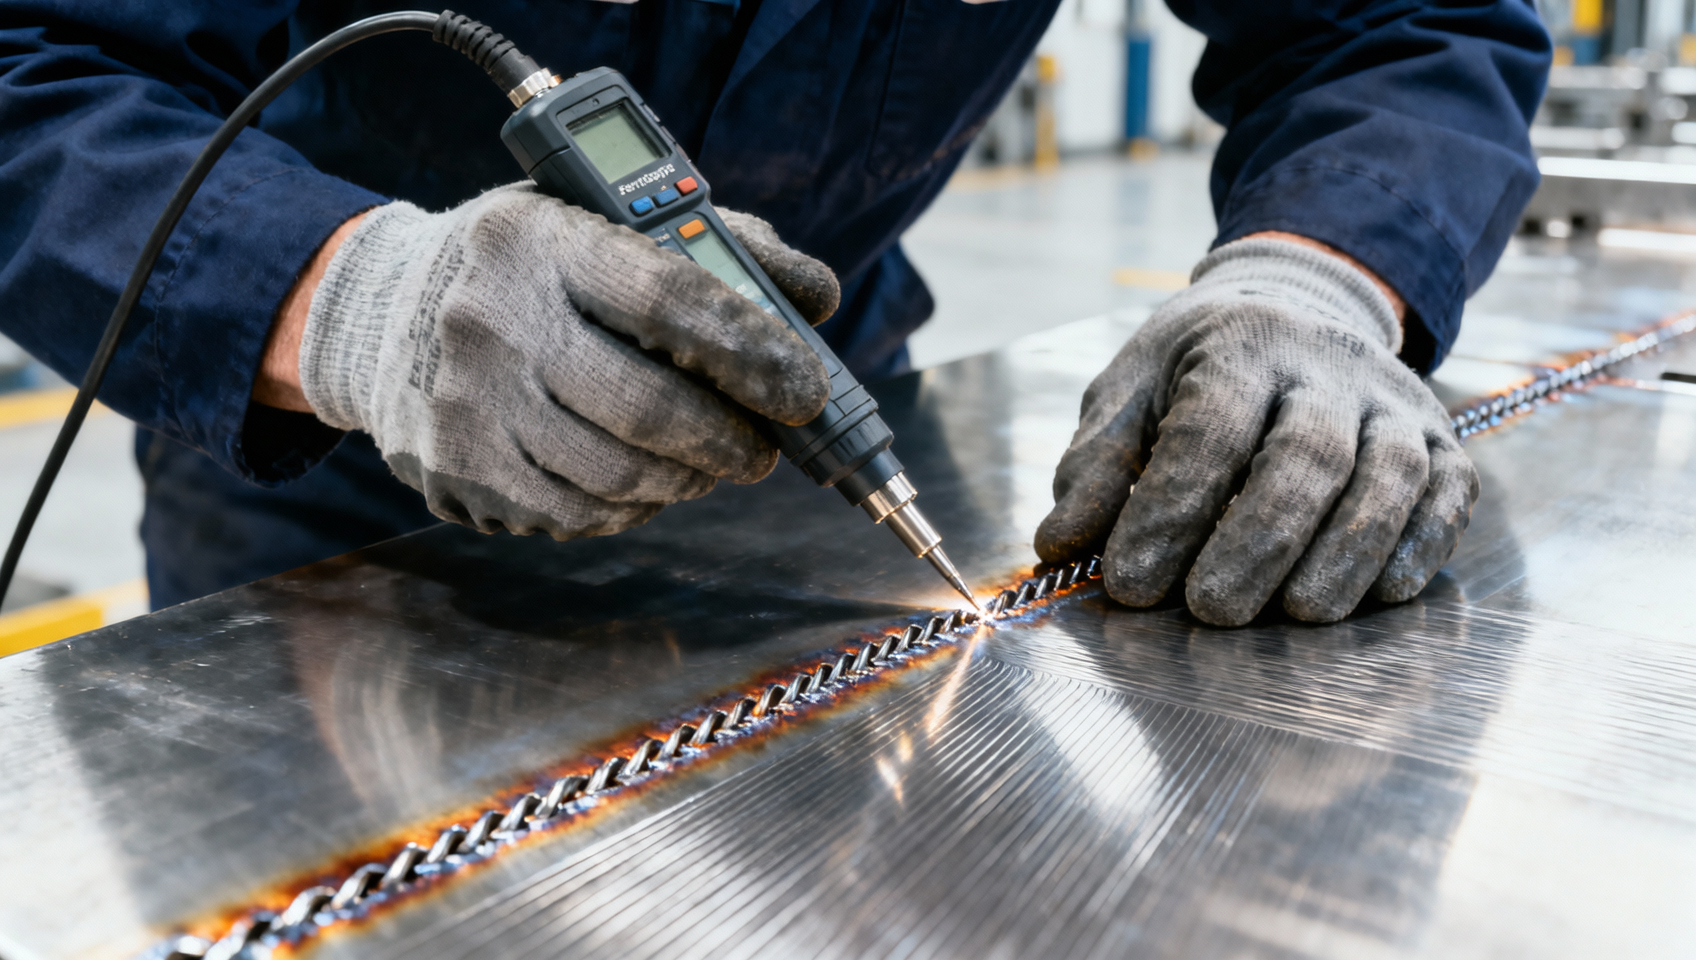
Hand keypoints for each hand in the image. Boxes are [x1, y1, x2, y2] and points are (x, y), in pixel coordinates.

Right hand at [278, 184, 835, 540]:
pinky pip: (579, 515)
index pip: (672, 303)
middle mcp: (494, 322)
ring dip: (689, 480)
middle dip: (731, 441)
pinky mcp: (458, 474)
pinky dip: (633, 507)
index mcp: (542, 243)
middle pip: (651, 411)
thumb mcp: (600, 222)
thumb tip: (813, 299)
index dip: (755, 355)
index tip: (805, 390)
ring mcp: (469, 407)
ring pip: (621, 478)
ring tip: (707, 461)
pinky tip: (643, 479)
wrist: (375, 311)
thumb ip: (718, 247)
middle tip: (763, 448)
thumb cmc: (523, 267)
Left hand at [1035, 237, 1477, 625]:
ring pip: (1387, 475)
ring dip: (1345, 553)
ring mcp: (1392, 402)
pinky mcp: (1441, 439)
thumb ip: (1093, 469)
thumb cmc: (1192, 374)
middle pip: (1305, 456)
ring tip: (1298, 615)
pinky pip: (1447, 492)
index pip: (1208, 430)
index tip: (1130, 583)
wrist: (1293, 307)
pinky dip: (1419, 544)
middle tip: (1211, 611)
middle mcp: (1325, 366)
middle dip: (1258, 542)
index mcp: (1236, 346)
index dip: (1170, 510)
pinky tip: (1381, 594)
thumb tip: (1059, 547)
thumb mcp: (1127, 396)